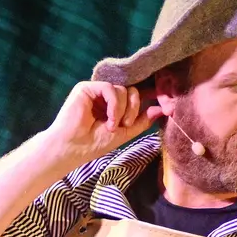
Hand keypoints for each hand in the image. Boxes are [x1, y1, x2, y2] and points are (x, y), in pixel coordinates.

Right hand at [43, 81, 162, 166]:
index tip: (164, 106)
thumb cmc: (93, 144)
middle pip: (131, 91)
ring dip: (122, 110)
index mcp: (112, 106)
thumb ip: (141, 121)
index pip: (134, 96)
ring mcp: (95, 91)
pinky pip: (110, 88)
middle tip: (125, 125)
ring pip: (123, 90)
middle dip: (133, 109)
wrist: (72, 148)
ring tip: (112, 126)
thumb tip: (161, 109)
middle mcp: (104, 96)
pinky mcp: (86, 88)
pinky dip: (114, 105)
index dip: (147, 98)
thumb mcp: (124, 133)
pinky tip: (108, 119)